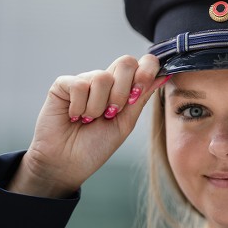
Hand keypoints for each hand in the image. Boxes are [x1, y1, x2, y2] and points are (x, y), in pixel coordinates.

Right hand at [7, 54, 167, 197]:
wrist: (68, 164)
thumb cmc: (96, 146)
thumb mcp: (126, 122)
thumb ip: (142, 97)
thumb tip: (165, 75)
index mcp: (123, 88)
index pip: (142, 63)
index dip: (147, 70)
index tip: (139, 91)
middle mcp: (105, 81)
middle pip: (125, 62)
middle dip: (123, 92)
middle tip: (112, 113)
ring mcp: (84, 80)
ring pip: (102, 77)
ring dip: (98, 107)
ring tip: (89, 119)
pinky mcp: (63, 85)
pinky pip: (79, 85)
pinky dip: (79, 107)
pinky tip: (74, 116)